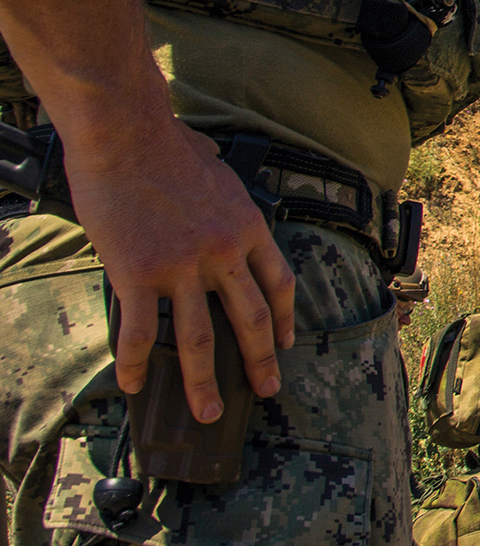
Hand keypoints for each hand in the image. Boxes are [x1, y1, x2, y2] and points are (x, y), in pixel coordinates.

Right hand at [67, 119, 294, 421]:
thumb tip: (217, 175)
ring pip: (200, 338)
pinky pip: (141, 331)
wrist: (128, 133)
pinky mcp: (139, 274)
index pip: (279, 283)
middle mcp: (225, 252)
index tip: (285, 344)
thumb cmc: (167, 146)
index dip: (285, 319)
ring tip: (209, 412)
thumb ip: (223, 194)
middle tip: (266, 390)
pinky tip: (133, 384)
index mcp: (249, 228)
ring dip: (204, 382)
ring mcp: (183, 267)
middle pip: (251, 319)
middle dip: (260, 362)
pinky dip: (136, 363)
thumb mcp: (217, 172)